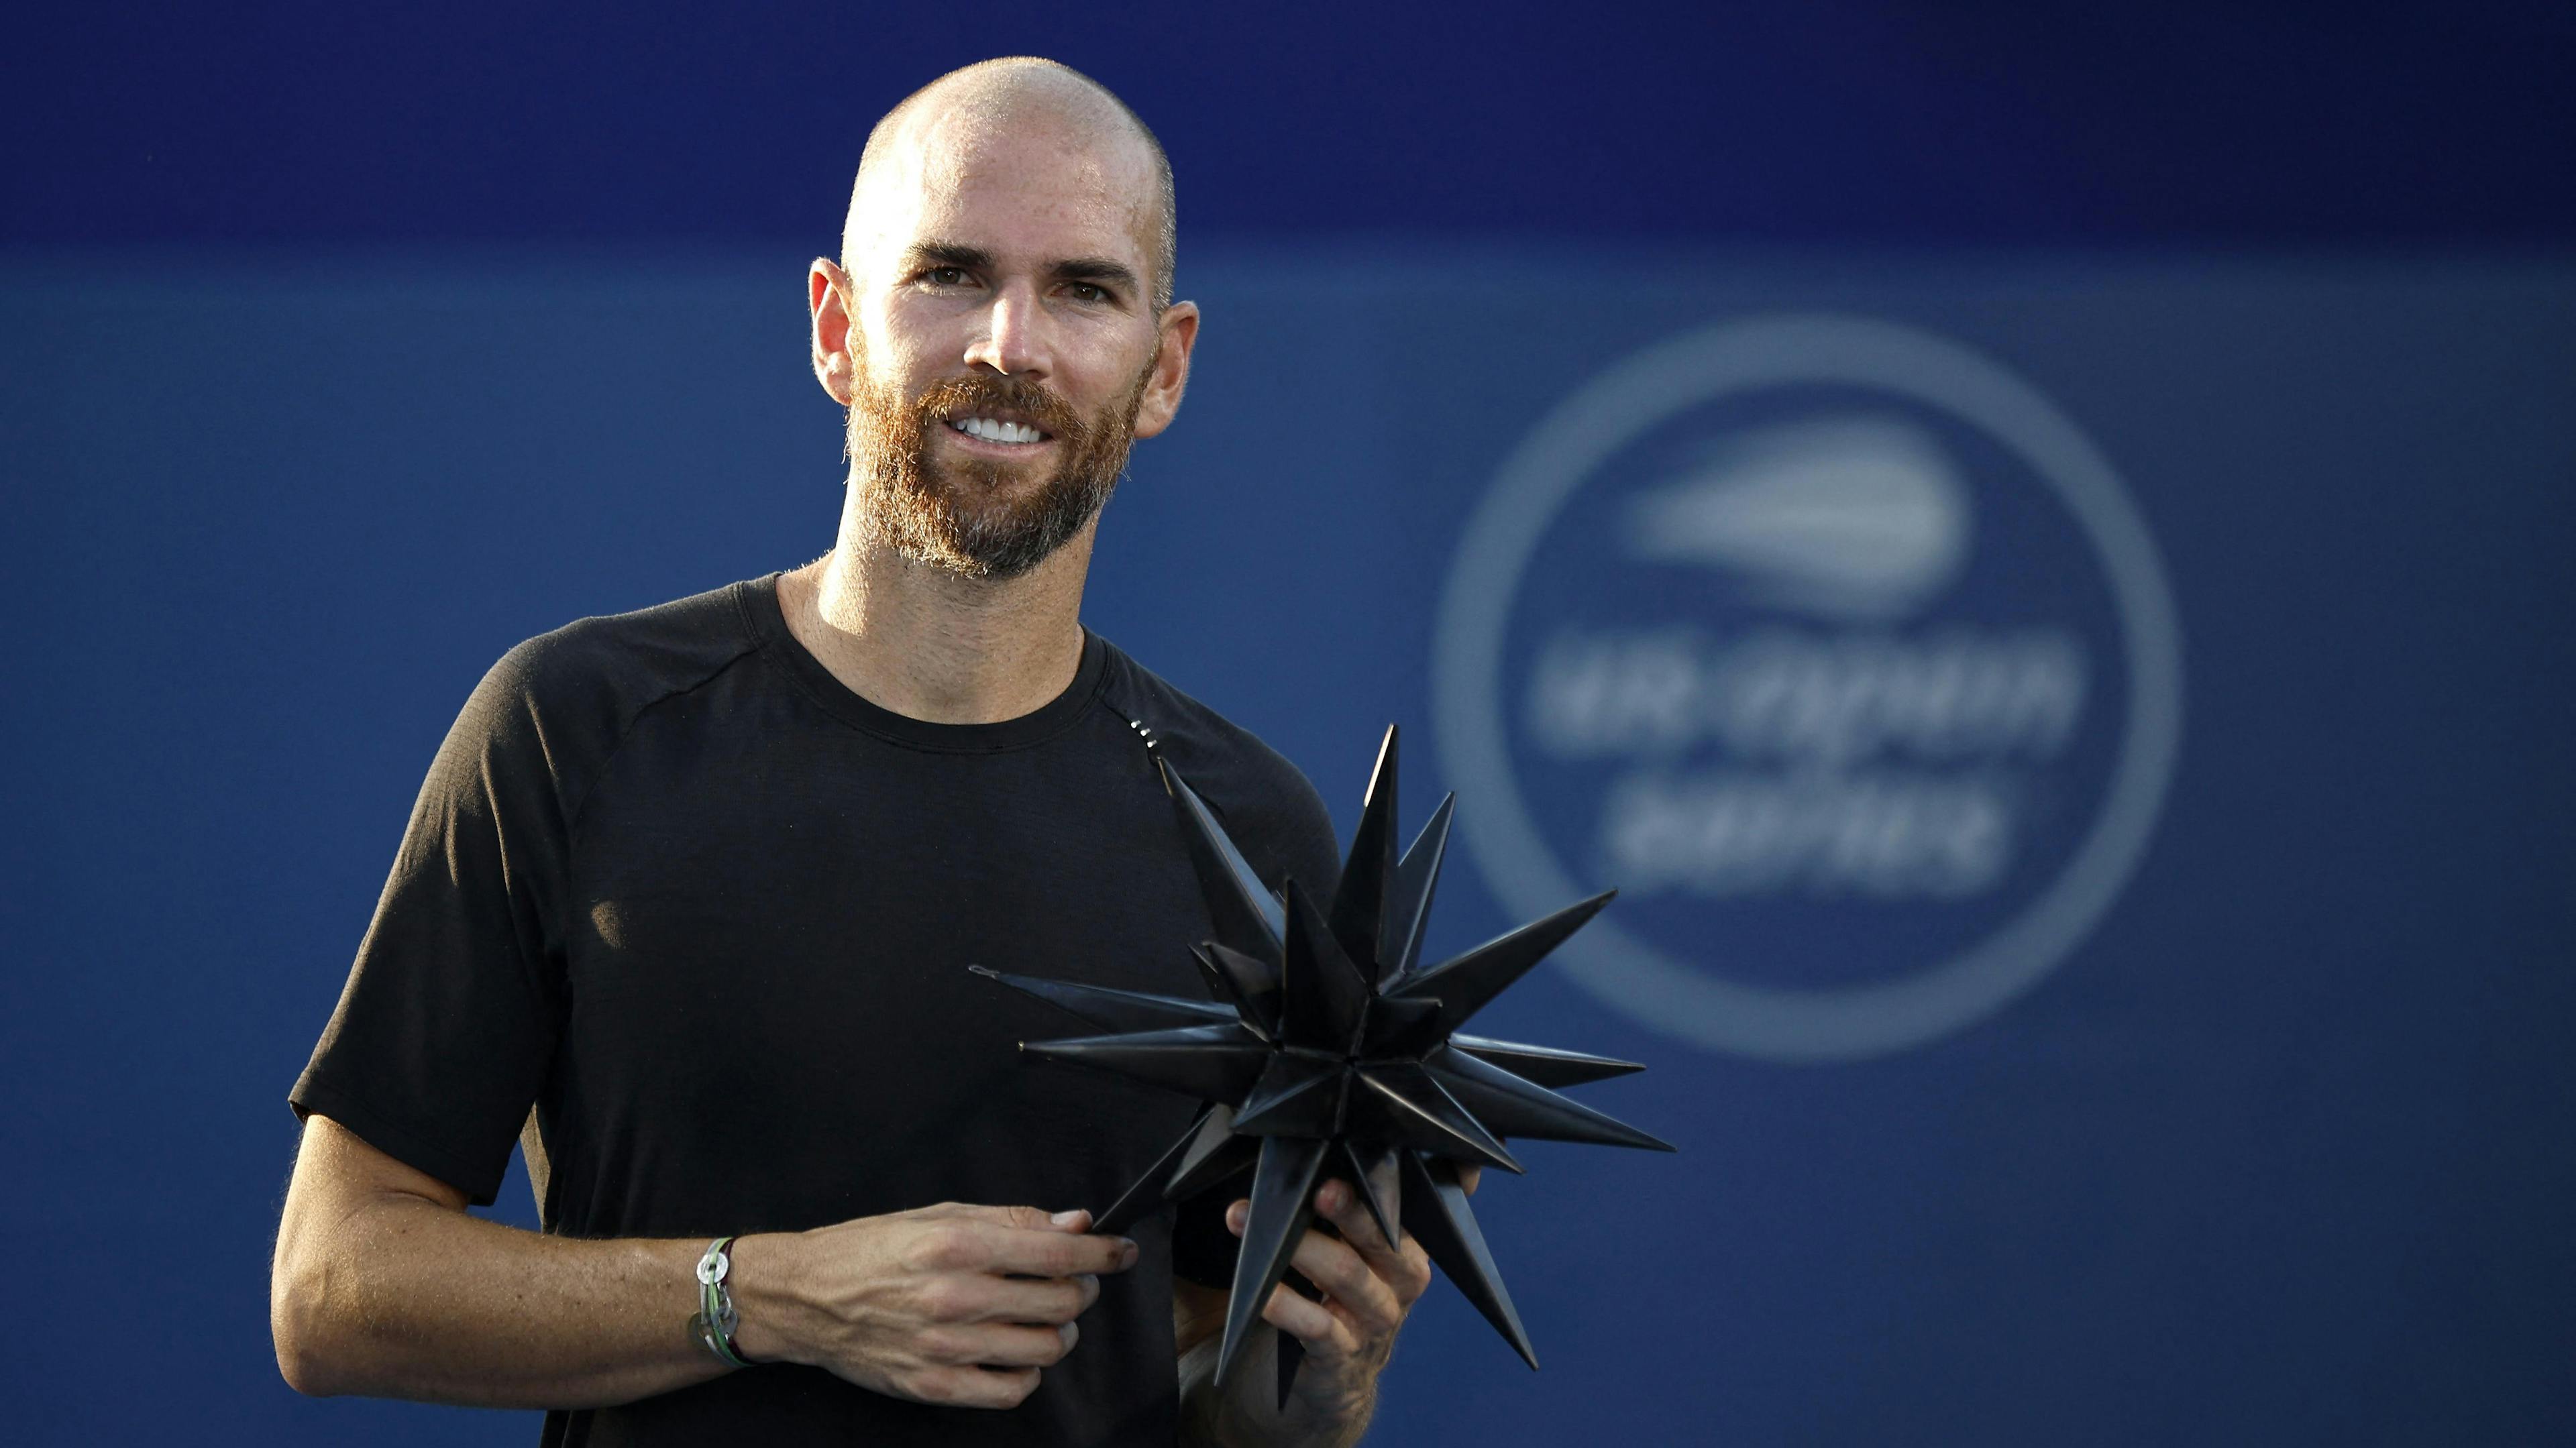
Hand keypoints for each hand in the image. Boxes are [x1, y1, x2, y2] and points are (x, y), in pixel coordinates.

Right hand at [731, 1202, 1137, 1408]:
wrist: (807, 1298)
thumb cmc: (872, 1249)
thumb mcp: (941, 1214)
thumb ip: (1012, 1220)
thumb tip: (1075, 1225)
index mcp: (956, 1246)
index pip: (1057, 1254)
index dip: (1103, 1254)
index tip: (1121, 1252)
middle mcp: (953, 1297)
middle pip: (1060, 1302)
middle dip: (1082, 1290)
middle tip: (1074, 1282)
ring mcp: (944, 1346)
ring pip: (1044, 1349)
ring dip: (1061, 1333)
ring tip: (1048, 1318)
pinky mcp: (932, 1384)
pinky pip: (1010, 1391)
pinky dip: (1028, 1374)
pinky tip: (1018, 1354)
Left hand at [1223, 1160, 1480, 1417]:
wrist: (1332, 1382)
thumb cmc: (1335, 1292)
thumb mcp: (1353, 1248)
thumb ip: (1346, 1203)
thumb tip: (1307, 1136)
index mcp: (1406, 1241)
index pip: (1414, 1202)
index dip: (1410, 1180)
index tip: (1386, 1149)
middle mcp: (1401, 1277)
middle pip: (1382, 1236)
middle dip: (1350, 1208)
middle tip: (1320, 1186)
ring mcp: (1375, 1319)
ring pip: (1347, 1275)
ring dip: (1298, 1246)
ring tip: (1247, 1219)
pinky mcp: (1342, 1355)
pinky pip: (1318, 1327)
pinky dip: (1287, 1306)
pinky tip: (1260, 1292)